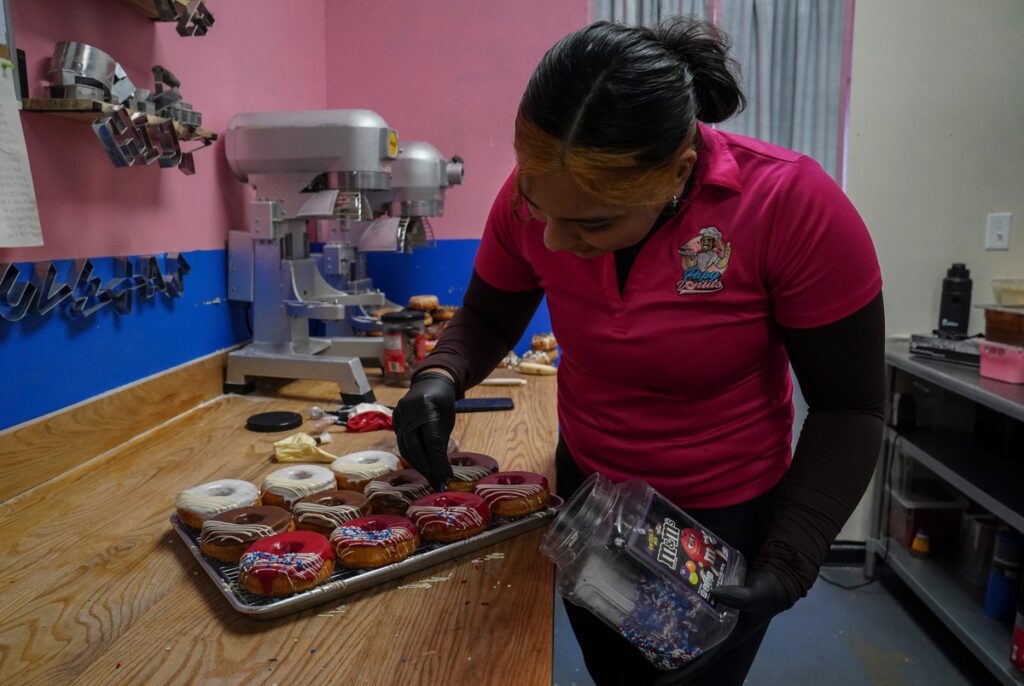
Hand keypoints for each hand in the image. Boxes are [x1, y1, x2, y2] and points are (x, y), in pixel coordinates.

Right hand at [392, 371, 455, 490]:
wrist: (429, 381)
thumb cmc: (443, 400)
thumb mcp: (447, 418)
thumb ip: (441, 440)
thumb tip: (440, 468)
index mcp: (426, 407)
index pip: (432, 440)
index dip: (439, 461)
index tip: (447, 477)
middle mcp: (409, 411)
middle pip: (415, 446)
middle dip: (427, 467)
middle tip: (438, 483)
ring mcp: (399, 415)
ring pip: (406, 447)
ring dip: (419, 465)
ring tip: (431, 478)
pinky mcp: (395, 420)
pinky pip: (402, 442)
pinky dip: (412, 456)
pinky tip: (422, 467)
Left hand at [652, 568, 790, 684]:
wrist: (775, 582)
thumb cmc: (766, 595)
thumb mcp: (755, 597)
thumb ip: (739, 596)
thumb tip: (715, 591)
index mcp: (727, 639)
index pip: (701, 662)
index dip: (682, 674)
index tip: (661, 683)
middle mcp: (718, 635)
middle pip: (691, 655)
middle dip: (671, 662)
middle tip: (646, 660)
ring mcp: (715, 623)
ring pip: (691, 638)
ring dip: (673, 642)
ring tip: (649, 642)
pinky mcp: (713, 609)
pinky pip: (693, 618)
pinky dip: (680, 620)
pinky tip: (664, 614)